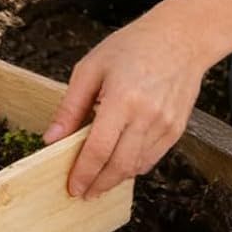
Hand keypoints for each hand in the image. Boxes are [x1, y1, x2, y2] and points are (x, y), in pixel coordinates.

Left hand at [43, 17, 206, 197]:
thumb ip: (70, 107)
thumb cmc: (131, 47)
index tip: (72, 187)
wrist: (180, 39)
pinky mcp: (177, 130)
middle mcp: (148, 116)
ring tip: (96, 181)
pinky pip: (152, 158)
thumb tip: (52, 139)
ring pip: (137, 166)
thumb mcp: (90, 69)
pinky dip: (133, 166)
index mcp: (123, 99)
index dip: (83, 173)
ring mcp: (166, 126)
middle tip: (82, 192)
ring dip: (115, 178)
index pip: (99, 149)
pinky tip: (118, 165)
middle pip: (120, 165)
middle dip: (98, 184)